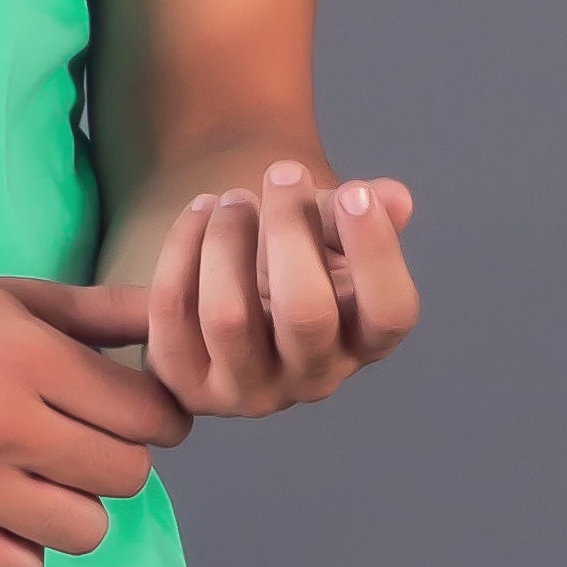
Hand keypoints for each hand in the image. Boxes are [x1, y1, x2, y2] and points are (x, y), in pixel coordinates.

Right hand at [0, 272, 189, 566]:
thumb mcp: (11, 299)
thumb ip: (100, 312)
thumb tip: (178, 314)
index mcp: (28, 355)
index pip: (149, 414)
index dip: (151, 415)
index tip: (125, 412)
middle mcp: (1, 420)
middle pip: (127, 476)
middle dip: (113, 461)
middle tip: (73, 442)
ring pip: (86, 531)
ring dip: (72, 510)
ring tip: (35, 480)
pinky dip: (23, 551)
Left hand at [143, 165, 419, 418]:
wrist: (234, 282)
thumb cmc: (298, 252)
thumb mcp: (335, 229)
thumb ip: (364, 211)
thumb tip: (394, 199)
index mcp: (365, 341)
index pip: (390, 314)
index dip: (376, 252)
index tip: (355, 192)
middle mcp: (313, 379)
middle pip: (305, 313)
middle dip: (289, 229)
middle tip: (282, 175)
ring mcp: (249, 391)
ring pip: (227, 317)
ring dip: (227, 239)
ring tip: (233, 198)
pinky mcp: (188, 385)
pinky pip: (172, 313)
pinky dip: (181, 249)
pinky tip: (199, 212)